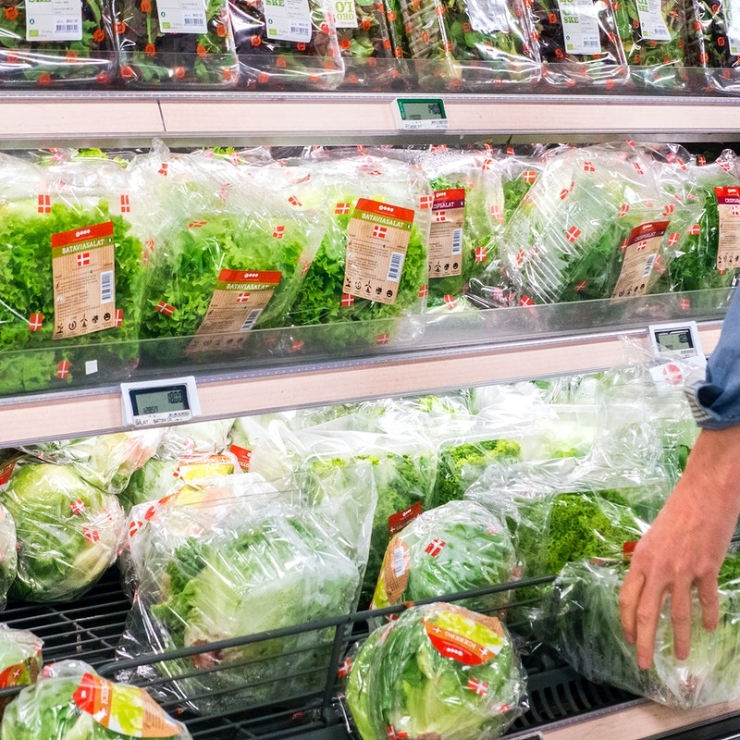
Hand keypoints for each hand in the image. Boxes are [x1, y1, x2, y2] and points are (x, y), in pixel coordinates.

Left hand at [619, 427, 739, 668]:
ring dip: (677, 638)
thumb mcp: (653, 536)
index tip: (629, 639)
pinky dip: (707, 616)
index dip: (626, 622)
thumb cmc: (677, 511)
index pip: (626, 598)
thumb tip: (646, 583)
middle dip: (643, 642)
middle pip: (645, 613)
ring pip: (677, 614)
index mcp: (640, 559)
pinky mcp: (706, 568)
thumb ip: (649, 561)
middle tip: (643, 664)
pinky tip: (708, 629)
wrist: (703, 493)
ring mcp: (682, 570)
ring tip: (679, 656)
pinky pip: (706, 600)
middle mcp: (657, 568)